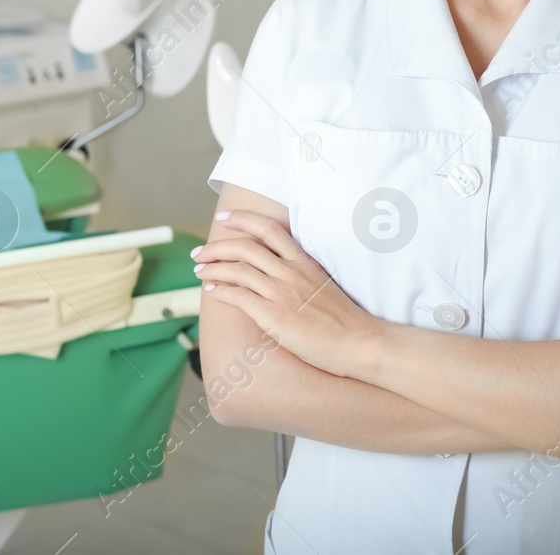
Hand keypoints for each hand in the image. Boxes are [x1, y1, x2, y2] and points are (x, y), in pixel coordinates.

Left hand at [191, 209, 380, 379]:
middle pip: (244, 247)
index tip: (225, 217)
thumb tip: (280, 271)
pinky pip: (238, 296)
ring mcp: (281, 293)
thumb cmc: (345, 319)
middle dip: (216, 246)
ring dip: (212, 267)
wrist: (359, 342)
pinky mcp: (274, 316)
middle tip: (200, 252)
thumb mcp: (323, 283)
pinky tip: (212, 290)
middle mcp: (290, 272)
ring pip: (237, 269)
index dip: (243, 219)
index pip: (269, 228)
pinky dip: (221, 290)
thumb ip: (301, 273)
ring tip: (199, 270)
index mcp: (303, 261)